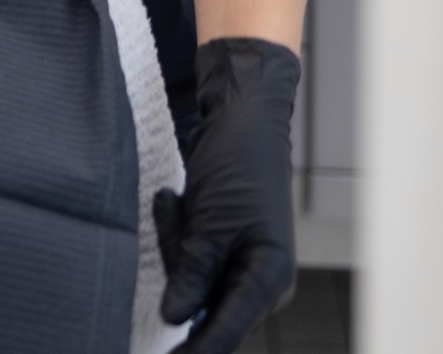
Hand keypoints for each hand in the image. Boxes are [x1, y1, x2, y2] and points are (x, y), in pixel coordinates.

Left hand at [152, 37, 300, 352]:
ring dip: (174, 239)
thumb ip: (193, 272)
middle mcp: (259, 278)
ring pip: (189, 280)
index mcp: (268, 276)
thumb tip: (174, 319)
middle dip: (177, 260)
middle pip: (201, 305)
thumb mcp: (211, 218)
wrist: (244, 113)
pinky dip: (177, 230)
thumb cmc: (239, 160)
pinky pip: (187, 257)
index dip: (194, 351)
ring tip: (177, 200)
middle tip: (176, 211)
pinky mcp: (222, 245)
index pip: (224, 331)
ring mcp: (241, 263)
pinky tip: (177, 199)